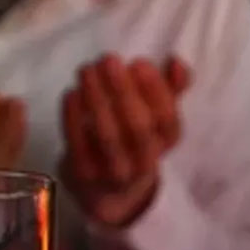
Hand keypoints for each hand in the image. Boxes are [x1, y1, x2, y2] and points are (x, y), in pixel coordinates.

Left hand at [61, 54, 190, 227]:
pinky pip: (79, 143)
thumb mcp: (154, 118)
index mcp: (164, 144)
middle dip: (123, 91)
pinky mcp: (85, 174)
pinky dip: (74, 116)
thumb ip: (170, 87)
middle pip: (138, 128)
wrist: (105, 190)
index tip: (139, 63)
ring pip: (108, 135)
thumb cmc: (132, 140)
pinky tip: (72, 93)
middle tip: (108, 60)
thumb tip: (176, 61)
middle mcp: (144, 163)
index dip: (156, 91)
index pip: (168, 120)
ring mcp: (114, 172)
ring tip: (87, 69)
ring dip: (96, 98)